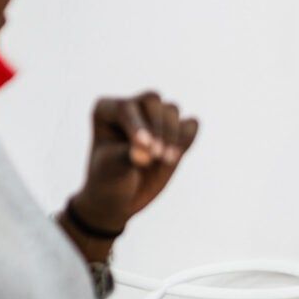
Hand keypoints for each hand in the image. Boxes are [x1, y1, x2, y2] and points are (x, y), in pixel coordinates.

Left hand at [69, 91, 198, 235]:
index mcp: (107, 109)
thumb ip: (127, 157)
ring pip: (172, 110)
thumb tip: (148, 151)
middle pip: (152, 100)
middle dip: (158, 126)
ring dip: (173, 134)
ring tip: (167, 159)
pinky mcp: (175, 132)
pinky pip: (190, 124)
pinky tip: (176, 154)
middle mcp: (131, 107)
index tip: (146, 148)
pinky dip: (187, 137)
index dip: (138, 126)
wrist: (120, 198)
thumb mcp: (111, 170)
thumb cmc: (108, 180)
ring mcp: (155, 118)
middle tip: (158, 155)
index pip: (126, 107)